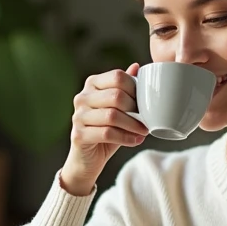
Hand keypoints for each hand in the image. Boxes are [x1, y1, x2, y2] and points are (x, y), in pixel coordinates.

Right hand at [60, 63, 148, 196]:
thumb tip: (137, 66)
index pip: (117, 76)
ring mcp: (78, 116)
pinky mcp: (78, 135)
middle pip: (116, 95)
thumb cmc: (106, 130)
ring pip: (112, 115)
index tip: (146, 103)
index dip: (135, 88)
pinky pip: (107, 133)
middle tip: (148, 120)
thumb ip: (125, 89)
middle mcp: (82, 97)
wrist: (88, 159)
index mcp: (92, 84)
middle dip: (136, 109)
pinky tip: (135, 141)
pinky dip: (126, 137)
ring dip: (133, 125)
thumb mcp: (118, 108)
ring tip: (144, 131)